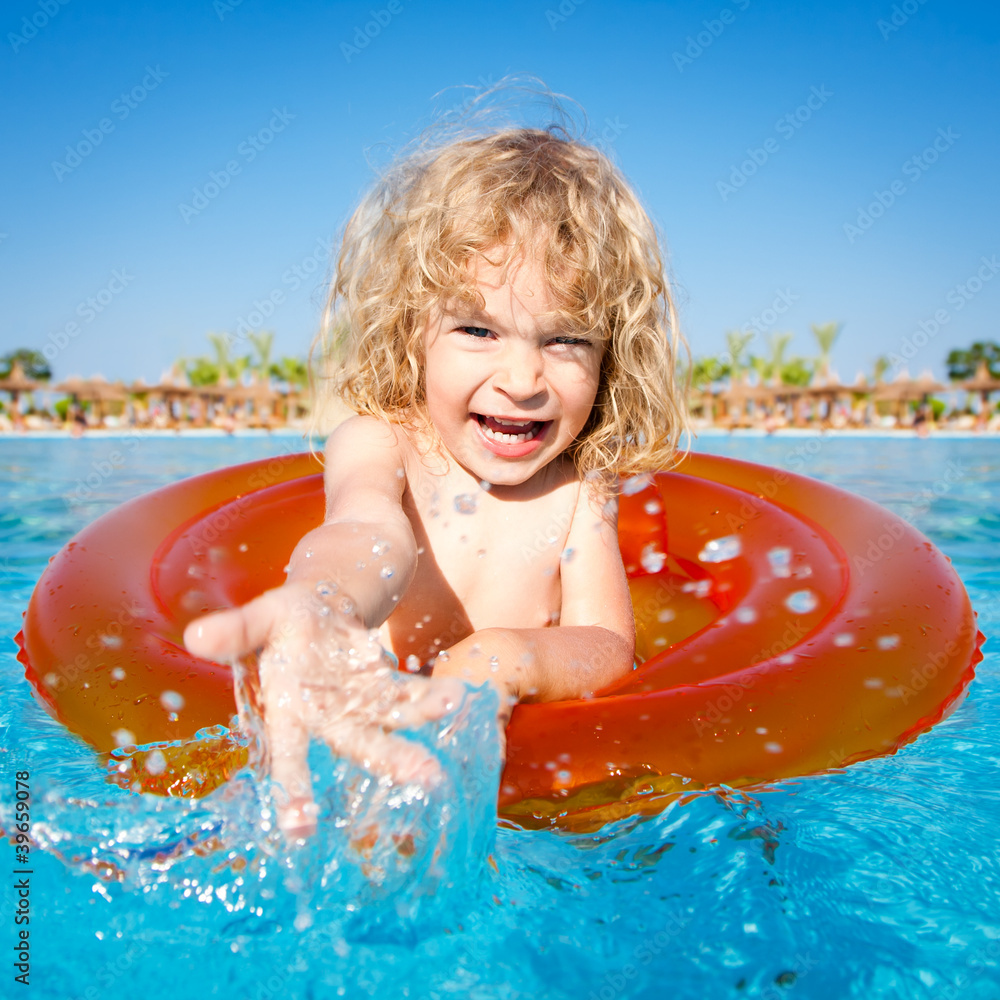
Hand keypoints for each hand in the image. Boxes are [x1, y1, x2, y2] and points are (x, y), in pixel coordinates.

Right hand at [183, 581, 462, 838]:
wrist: (318, 608)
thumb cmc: (282, 621)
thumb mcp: (258, 619)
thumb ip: (234, 631)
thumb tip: (194, 638)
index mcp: (287, 710)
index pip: (287, 757)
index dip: (292, 791)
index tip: (302, 830)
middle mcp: (328, 718)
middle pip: (359, 743)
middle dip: (391, 761)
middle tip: (428, 779)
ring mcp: (361, 704)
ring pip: (392, 720)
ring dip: (420, 718)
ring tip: (451, 706)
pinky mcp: (385, 685)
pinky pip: (409, 694)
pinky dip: (429, 696)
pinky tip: (457, 696)